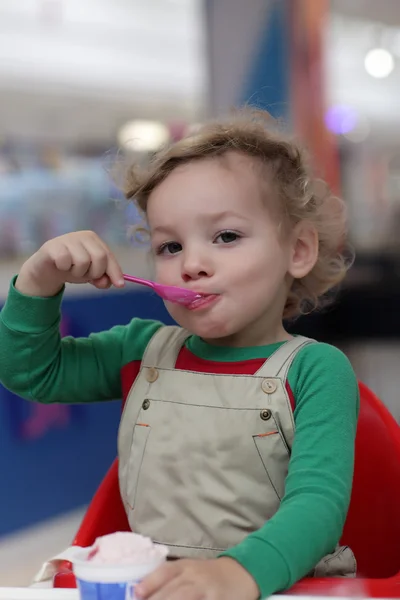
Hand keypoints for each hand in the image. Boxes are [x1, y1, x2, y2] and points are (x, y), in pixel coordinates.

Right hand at [16, 231, 124, 296]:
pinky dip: (64, 268)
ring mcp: (67, 239)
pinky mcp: (52, 246)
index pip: (108, 256)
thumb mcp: (90, 275)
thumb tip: (108, 282)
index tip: (120, 285)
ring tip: (70, 270)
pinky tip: (60, 266)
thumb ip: (102, 278)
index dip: (115, 271)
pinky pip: (65, 261)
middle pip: (99, 257)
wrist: (46, 270)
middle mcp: (82, 236)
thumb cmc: (72, 269)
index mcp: (94, 240)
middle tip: (86, 275)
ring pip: (83, 261)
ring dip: (78, 272)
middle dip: (95, 272)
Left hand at [135, 557, 259, 599]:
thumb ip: (169, 580)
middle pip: (174, 591)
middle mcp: (195, 577)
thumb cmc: (206, 575)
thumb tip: (139, 594)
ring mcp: (207, 591)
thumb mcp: (189, 570)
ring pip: (186, 598)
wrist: (240, 574)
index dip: (151, 582)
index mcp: (185, 567)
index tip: (137, 593)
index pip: (165, 572)